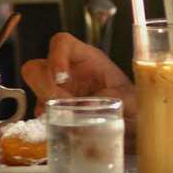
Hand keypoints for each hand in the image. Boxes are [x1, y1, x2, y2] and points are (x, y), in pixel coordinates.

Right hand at [21, 33, 135, 120]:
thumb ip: (111, 102)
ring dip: (45, 103)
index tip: (60, 77)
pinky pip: (40, 108)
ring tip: (63, 117)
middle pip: (38, 66)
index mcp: (88, 60)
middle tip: (60, 103)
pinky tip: (58, 126)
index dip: (56, 56)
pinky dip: (46, 117)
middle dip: (44, 85)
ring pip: (36, 88)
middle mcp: (70, 71)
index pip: (62, 43)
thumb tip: (86, 109)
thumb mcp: (129, 102)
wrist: (136, 129)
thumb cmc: (135, 108)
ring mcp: (61, 89)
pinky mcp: (57, 108)